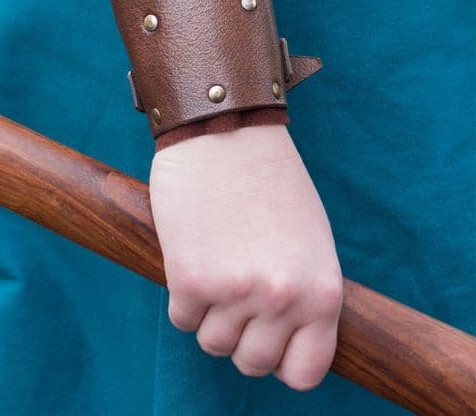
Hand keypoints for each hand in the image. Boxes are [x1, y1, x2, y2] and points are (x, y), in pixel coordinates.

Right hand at [149, 124, 342, 390]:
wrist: (225, 130)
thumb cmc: (270, 178)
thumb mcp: (311, 239)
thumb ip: (304, 292)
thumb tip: (290, 337)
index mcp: (322, 291)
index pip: (305, 373)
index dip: (283, 360)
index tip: (271, 339)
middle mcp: (283, 299)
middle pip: (252, 363)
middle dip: (241, 334)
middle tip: (236, 290)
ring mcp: (236, 293)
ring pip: (213, 343)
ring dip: (210, 312)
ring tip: (216, 262)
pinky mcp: (190, 281)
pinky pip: (182, 319)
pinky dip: (183, 294)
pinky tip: (194, 252)